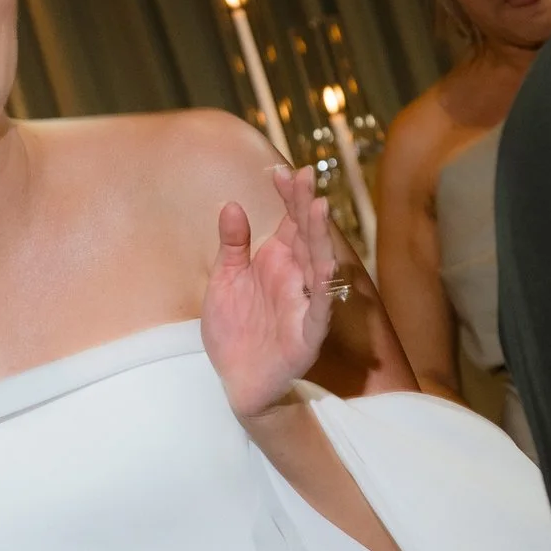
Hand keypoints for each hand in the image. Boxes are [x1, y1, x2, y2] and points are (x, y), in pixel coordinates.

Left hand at [204, 164, 339, 418]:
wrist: (236, 381)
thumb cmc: (235, 331)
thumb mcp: (225, 281)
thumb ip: (232, 245)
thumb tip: (230, 205)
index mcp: (278, 262)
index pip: (290, 221)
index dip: (288, 196)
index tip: (281, 170)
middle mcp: (296, 278)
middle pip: (306, 236)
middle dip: (305, 205)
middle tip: (304, 176)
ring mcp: (304, 304)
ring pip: (318, 265)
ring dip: (320, 238)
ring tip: (318, 208)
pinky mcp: (307, 334)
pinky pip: (319, 308)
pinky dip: (323, 287)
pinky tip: (325, 266)